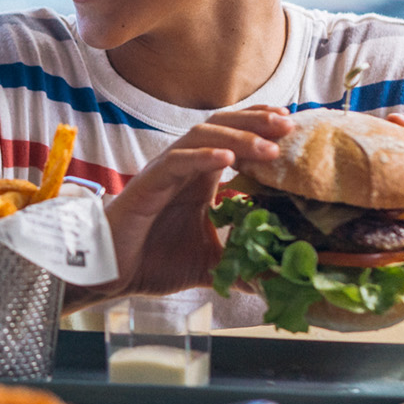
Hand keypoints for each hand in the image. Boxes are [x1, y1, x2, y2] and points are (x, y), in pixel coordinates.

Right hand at [106, 107, 292, 294]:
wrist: (110, 273)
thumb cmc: (152, 261)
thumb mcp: (210, 264)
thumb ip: (240, 265)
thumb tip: (276, 281)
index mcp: (199, 178)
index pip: (233, 138)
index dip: (260, 127)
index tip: (292, 127)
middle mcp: (183, 167)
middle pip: (222, 127)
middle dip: (257, 123)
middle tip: (289, 125)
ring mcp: (164, 172)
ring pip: (201, 137)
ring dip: (237, 137)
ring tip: (268, 146)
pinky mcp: (147, 184)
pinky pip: (176, 162)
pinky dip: (202, 157)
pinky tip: (227, 158)